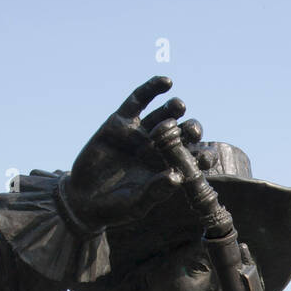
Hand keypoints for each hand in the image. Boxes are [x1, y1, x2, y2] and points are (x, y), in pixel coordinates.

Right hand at [64, 77, 194, 231]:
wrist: (83, 199)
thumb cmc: (114, 208)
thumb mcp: (135, 204)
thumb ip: (156, 191)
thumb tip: (176, 177)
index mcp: (168, 169)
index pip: (192, 160)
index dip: (203, 156)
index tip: (208, 156)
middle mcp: (158, 150)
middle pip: (182, 134)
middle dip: (190, 130)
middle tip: (192, 131)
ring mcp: (141, 134)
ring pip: (164, 115)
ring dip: (174, 108)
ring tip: (179, 106)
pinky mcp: (121, 123)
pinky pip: (139, 101)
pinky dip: (152, 90)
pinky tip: (166, 82)